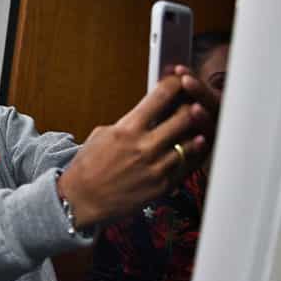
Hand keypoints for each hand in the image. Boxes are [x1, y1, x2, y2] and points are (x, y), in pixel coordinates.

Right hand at [57, 75, 212, 228]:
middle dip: (191, 105)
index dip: (174, 83)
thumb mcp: (102, 134)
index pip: (160, 97)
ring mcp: (157, 167)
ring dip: (197, 130)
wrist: (82, 199)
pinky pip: (188, 165)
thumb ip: (128, 122)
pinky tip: (195, 145)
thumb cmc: (88, 165)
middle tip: (194, 101)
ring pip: (192, 142)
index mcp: (127, 128)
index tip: (178, 80)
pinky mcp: (163, 185)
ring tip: (198, 124)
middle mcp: (145, 146)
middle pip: (185, 117)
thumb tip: (148, 112)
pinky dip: (194, 153)